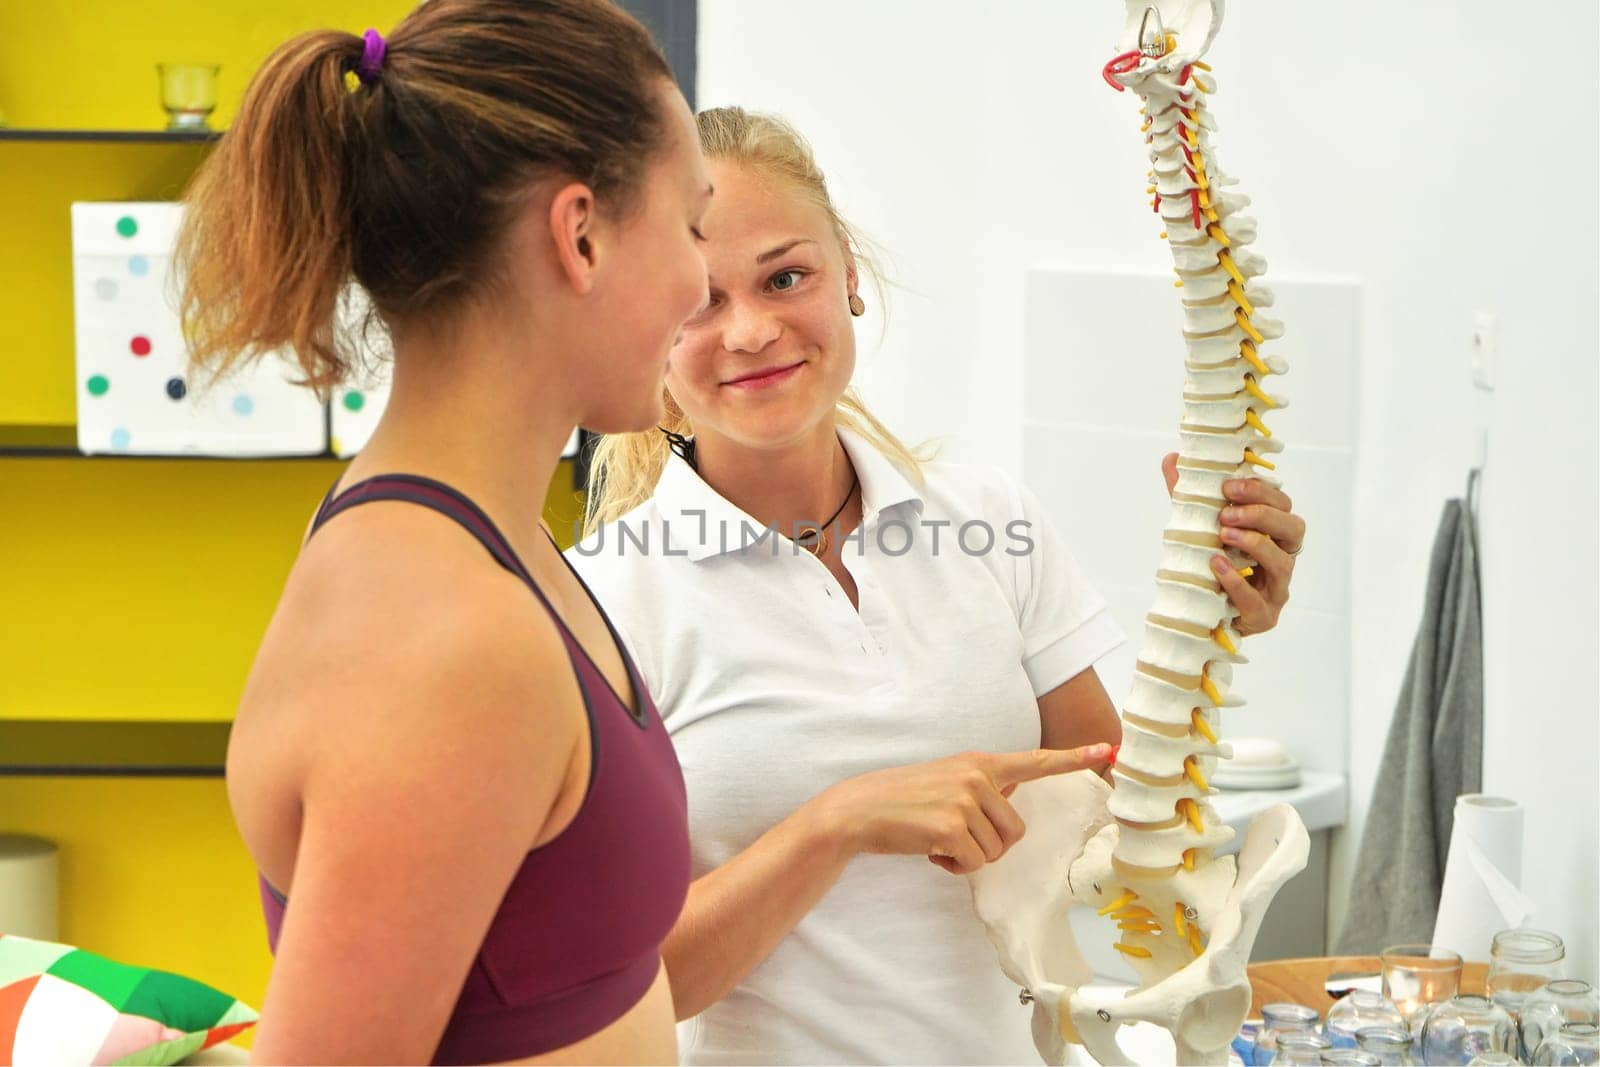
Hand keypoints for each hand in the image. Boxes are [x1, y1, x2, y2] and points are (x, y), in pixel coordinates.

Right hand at [809, 745, 1114, 874]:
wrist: (858, 809)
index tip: (1107, 751)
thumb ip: (984, 784)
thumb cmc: (903, 799)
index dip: (1073, 759)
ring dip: (968, 856)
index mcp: (979, 762)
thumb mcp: (947, 779)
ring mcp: (965, 801)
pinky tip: (929, 850)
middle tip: (954, 836)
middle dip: (989, 844)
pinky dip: (953, 866)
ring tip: (936, 839)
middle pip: (1016, 831)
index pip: (1034, 761)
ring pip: (995, 851)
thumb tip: (1013, 787)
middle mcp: (977, 777)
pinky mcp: (951, 827)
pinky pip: (973, 864)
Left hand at [1162, 452, 1305, 635]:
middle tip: (1227, 512)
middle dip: (1262, 515)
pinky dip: (1237, 582)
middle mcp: (1282, 558)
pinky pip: (1257, 601)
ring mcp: (1276, 590)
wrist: (1200, 616)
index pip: (1283, 504)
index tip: (1228, 485)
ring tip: (1224, 534)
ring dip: (1254, 543)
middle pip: (1294, 528)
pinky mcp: (1264, 617)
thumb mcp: (1198, 527)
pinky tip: (1217, 565)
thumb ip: (1188, 496)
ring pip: (1283, 563)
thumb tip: (1172, 458)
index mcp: (1273, 534)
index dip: (1260, 491)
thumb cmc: (1209, 566)